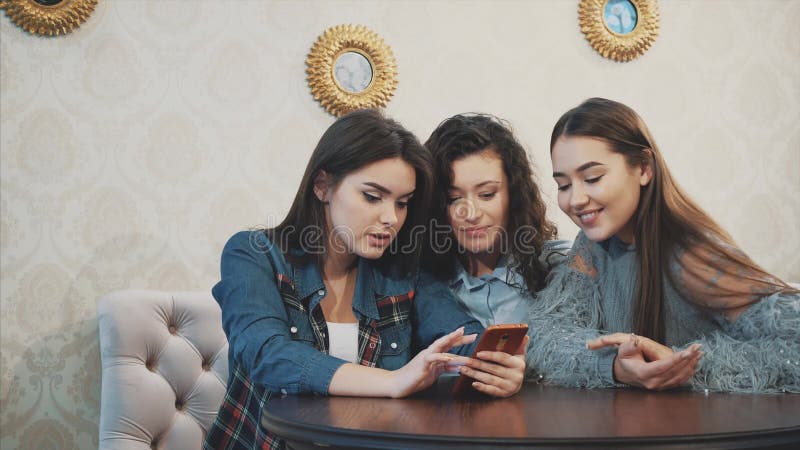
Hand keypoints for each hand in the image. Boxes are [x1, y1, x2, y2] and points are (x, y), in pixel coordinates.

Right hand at [389, 327, 476, 397]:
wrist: (397, 383)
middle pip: (446, 342)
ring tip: (462, 337)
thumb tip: (458, 367)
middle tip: (473, 335)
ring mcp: (425, 357)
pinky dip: (440, 357)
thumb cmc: (415, 378)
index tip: (472, 336)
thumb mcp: (434, 374)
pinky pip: (432, 358)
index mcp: (434, 355)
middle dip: (460, 338)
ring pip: (440, 347)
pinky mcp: (421, 364)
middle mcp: (430, 353)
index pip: (448, 346)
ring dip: (452, 343)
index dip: (459, 340)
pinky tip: (449, 358)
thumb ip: (445, 369)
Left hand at [455, 335, 528, 397]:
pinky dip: (482, 387)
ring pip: (490, 379)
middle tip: (464, 361)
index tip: (478, 353)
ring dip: (475, 374)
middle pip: (493, 369)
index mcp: (518, 364)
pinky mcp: (504, 394)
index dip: (490, 355)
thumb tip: (525, 336)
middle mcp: (515, 376)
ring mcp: (510, 386)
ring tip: (464, 369)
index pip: (502, 358)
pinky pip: (492, 390)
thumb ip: (519, 344)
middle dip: (477, 364)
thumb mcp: (518, 354)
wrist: (517, 382)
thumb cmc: (514, 365)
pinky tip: (473, 383)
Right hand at [588, 333, 702, 389]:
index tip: (687, 351)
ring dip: (691, 365)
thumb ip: (629, 345)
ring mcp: (660, 386)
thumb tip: (635, 339)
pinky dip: (689, 372)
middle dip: (688, 359)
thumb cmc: (625, 360)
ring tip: (699, 353)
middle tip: (698, 348)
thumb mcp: (623, 351)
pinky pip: (680, 380)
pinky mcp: (665, 386)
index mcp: (643, 374)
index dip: (676, 360)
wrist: (625, 373)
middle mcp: (653, 382)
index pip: (662, 367)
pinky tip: (695, 363)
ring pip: (680, 377)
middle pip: (674, 371)